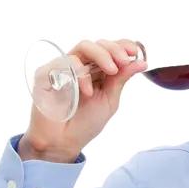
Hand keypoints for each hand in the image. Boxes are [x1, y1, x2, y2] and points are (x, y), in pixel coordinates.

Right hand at [19, 38, 146, 160]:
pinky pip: (65, 62)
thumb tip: (142, 62)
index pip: (109, 49)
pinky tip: (87, 91)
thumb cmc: (84, 123)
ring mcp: (63, 68)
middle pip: (98, 44)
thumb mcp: (109, 100)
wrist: (62, 143)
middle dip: (114, 50)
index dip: (123, 45)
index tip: (136, 52)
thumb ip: (121, 80)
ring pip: (83, 46)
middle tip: (124, 61)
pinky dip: (80, 73)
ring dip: (101, 55)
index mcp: (96, 70)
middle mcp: (80, 65)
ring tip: (111, 70)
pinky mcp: (46, 73)